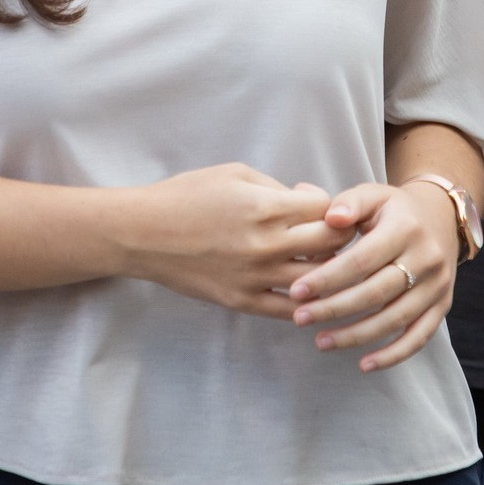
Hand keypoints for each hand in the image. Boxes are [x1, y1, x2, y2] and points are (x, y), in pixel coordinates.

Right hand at [111, 164, 355, 318]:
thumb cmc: (187, 195)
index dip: (330, 204)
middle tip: (333, 233)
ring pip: (318, 280)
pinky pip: (289, 310)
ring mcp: (256, 277)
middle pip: (331, 244)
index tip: (318, 204)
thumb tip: (307, 201)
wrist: (144, 234)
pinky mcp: (242, 301)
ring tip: (322, 261)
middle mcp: (266, 245)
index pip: (327, 209)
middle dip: (339, 235)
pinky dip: (306, 301)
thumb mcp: (236, 174)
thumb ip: (277, 188)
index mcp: (266, 208)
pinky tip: (307, 290)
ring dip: (327, 270)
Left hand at [287, 180, 460, 371]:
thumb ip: (349, 202)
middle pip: (376, 293)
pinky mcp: (442, 305)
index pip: (361, 260)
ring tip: (321, 342)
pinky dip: (393, 355)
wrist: (440, 217)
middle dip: (334, 309)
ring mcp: (437, 285)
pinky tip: (364, 365)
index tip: (296, 291)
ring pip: (394, 319)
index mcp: (405, 228)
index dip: (328, 277)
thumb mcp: (373, 194)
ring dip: (356, 336)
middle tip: (300, 319)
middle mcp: (426, 258)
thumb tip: (331, 218)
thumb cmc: (393, 209)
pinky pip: (419, 337)